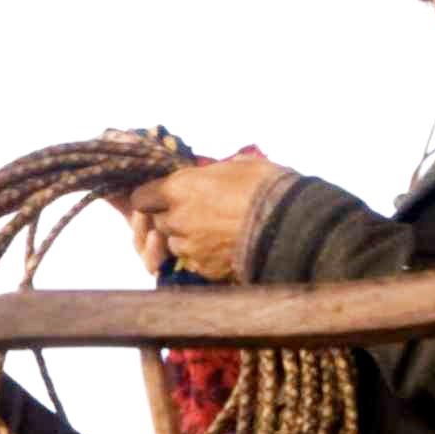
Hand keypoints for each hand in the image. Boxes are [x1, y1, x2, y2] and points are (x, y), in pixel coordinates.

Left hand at [128, 148, 288, 282]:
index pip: (141, 197)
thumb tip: (207, 173)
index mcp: (179, 189)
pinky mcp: (204, 267)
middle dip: (171, 217)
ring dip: (186, 238)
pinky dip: (202, 256)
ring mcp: (189, 246)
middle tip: (197, 212)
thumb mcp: (237, 165)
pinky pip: (193, 262)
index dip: (152, 197)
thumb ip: (209, 173)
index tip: (164, 196)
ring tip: (213, 230)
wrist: (292, 223)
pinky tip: (223, 246)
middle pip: (158, 221)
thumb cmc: (267, 186)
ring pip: (175, 243)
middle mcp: (177, 219)